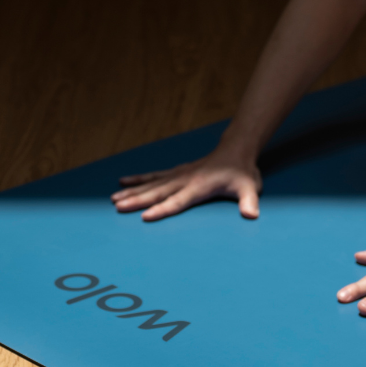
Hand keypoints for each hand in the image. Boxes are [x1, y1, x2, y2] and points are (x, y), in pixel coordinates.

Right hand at [111, 148, 261, 220]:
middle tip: (118, 207)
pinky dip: (138, 179)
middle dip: (137, 200)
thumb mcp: (250, 187)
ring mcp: (179, 174)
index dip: (162, 209)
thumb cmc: (242, 172)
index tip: (145, 216)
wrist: (236, 150)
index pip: (178, 201)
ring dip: (132, 191)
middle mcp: (185, 179)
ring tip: (113, 198)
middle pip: (158, 192)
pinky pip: (153, 176)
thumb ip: (250, 202)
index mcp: (200, 186)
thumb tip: (252, 215)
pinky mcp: (176, 172)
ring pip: (151, 184)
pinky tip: (122, 181)